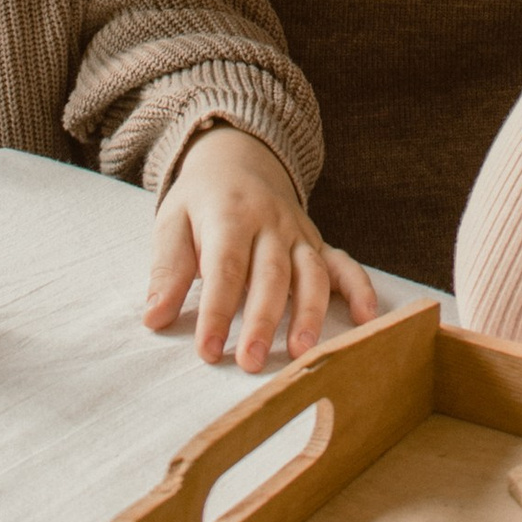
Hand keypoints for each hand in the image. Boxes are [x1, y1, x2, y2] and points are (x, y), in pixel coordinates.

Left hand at [146, 127, 378, 369]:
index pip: (225, 268)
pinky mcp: (318, 243)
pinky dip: (360, 289)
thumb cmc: (201, 202)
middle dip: (262, 320)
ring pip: (310, 274)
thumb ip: (167, 270)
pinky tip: (368, 318)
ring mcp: (299, 234)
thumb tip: (154, 318)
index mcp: (230, 216)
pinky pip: (344, 264)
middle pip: (271, 275)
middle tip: (250, 361)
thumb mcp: (172, 223)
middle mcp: (271, 224)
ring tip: (300, 351)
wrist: (239, 159)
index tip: (208, 350)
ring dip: (309, 313)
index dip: (216, 311)